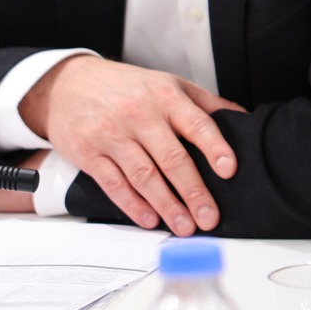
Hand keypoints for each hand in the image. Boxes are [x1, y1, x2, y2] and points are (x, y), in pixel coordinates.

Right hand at [18, 56, 242, 235]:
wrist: (67, 84)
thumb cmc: (126, 87)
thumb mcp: (168, 83)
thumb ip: (205, 103)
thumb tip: (243, 119)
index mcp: (166, 97)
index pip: (196, 124)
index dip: (215, 147)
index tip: (229, 170)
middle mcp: (140, 115)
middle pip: (172, 158)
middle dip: (193, 191)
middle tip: (209, 217)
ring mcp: (113, 135)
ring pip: (144, 176)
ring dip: (167, 206)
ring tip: (184, 226)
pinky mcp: (90, 153)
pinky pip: (115, 184)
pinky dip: (133, 205)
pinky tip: (150, 219)